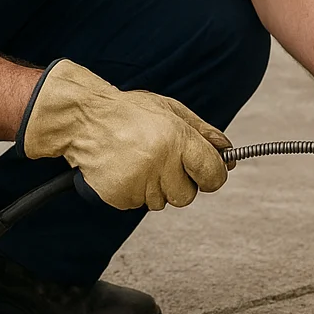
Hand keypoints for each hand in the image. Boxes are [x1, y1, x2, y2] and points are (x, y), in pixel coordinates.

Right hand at [18, 59, 230, 210]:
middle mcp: (160, 162)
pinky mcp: (120, 195)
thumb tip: (228, 153)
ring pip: (163, 201)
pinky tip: (126, 168)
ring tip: (140, 160)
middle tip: (164, 160)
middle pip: (188, 195)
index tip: (208, 172)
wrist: (85, 119)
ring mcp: (138, 182)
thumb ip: (203, 132)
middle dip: (181, 182)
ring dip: (157, 186)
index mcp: (176, 139)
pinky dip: (136, 190)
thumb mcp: (172, 110)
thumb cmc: (130, 113)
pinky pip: (139, 203)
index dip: (214, 175)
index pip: (213, 174)